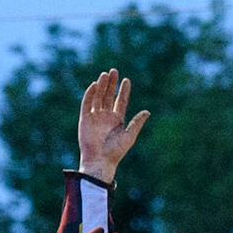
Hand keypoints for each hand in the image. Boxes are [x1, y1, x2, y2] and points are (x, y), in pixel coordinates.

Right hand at [77, 69, 150, 183]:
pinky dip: (90, 94)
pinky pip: (87, 104)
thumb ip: (136, 123)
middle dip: (111, 84)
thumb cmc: (116, 151)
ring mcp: (95, 117)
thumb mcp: (129, 136)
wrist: (100, 161)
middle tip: (114, 71)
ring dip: (101, 86)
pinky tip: (95, 85)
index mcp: (117, 120)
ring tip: (105, 74)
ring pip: (98, 97)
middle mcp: (106, 116)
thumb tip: (147, 111)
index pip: (120, 101)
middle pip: (109, 96)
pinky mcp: (84, 119)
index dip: (123, 91)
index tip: (126, 80)